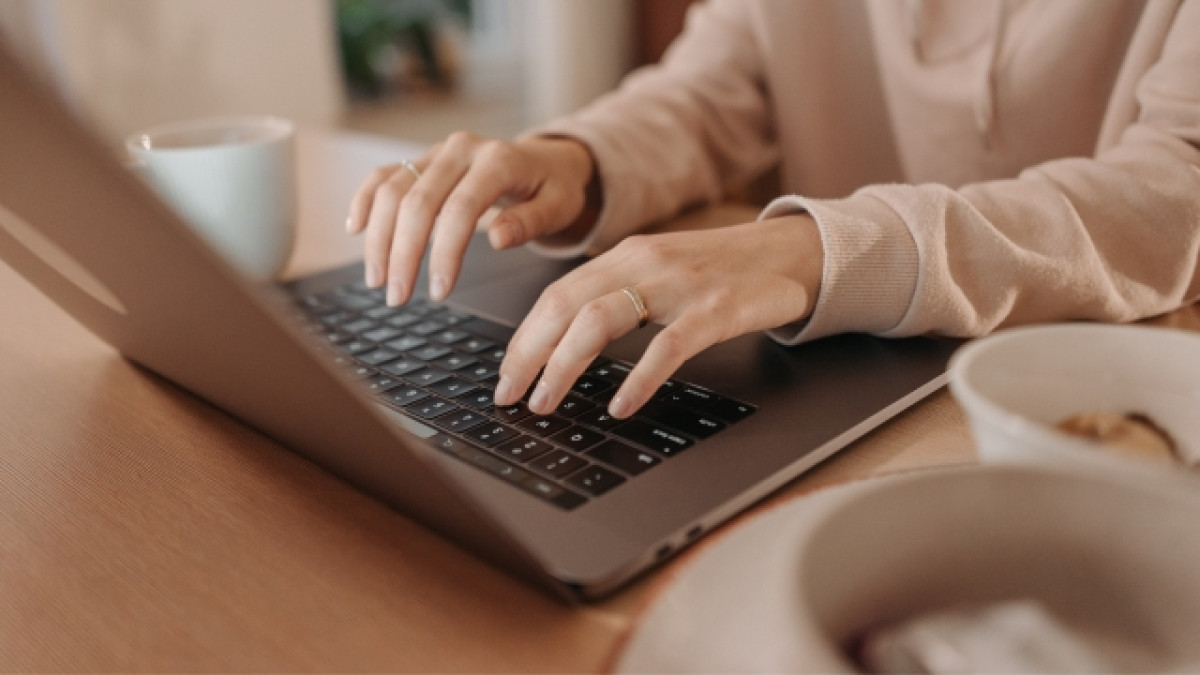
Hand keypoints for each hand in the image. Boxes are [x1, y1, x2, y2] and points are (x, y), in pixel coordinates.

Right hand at [346, 133, 596, 304]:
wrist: (547, 160)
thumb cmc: (554, 189)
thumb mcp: (558, 206)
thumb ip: (530, 221)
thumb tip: (498, 238)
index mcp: (498, 160)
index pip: (461, 209)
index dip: (445, 253)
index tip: (439, 292)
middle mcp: (461, 149)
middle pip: (418, 201)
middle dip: (402, 253)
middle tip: (397, 296)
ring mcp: (437, 152)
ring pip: (393, 190)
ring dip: (379, 237)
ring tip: (377, 280)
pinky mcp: (422, 160)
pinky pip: (384, 175)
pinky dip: (365, 200)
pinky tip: (355, 229)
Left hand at [493, 214, 824, 417]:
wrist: (794, 252)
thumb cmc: (723, 271)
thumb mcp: (661, 274)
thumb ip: (618, 297)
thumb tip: (565, 345)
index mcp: (625, 256)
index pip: (556, 295)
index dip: (524, 337)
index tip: (505, 375)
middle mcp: (644, 263)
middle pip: (565, 306)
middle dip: (528, 355)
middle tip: (509, 396)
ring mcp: (680, 284)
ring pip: (601, 320)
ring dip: (564, 366)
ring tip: (547, 403)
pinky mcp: (717, 308)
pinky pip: (668, 346)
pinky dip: (638, 379)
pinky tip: (621, 406)